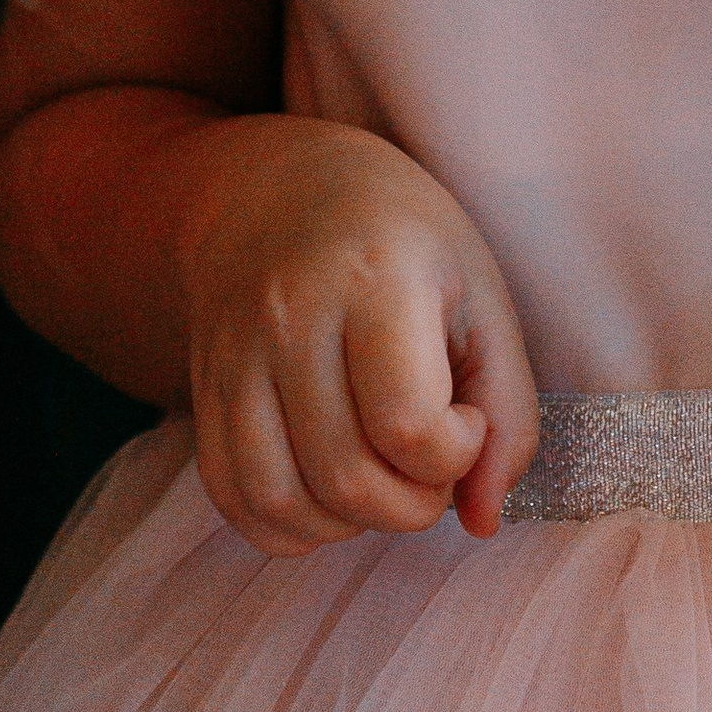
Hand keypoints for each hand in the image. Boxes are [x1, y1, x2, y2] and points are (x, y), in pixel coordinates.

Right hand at [172, 117, 538, 555]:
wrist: (279, 185)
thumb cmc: (402, 239)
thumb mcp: (481, 294)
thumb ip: (508, 409)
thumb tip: (483, 519)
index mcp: (374, 276)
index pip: (408, 424)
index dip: (456, 451)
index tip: (466, 418)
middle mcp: (290, 315)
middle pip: (346, 478)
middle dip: (412, 504)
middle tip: (431, 462)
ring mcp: (235, 355)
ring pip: (282, 501)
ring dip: (349, 524)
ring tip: (381, 478)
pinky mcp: (203, 390)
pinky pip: (234, 498)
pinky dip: (288, 526)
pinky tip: (328, 491)